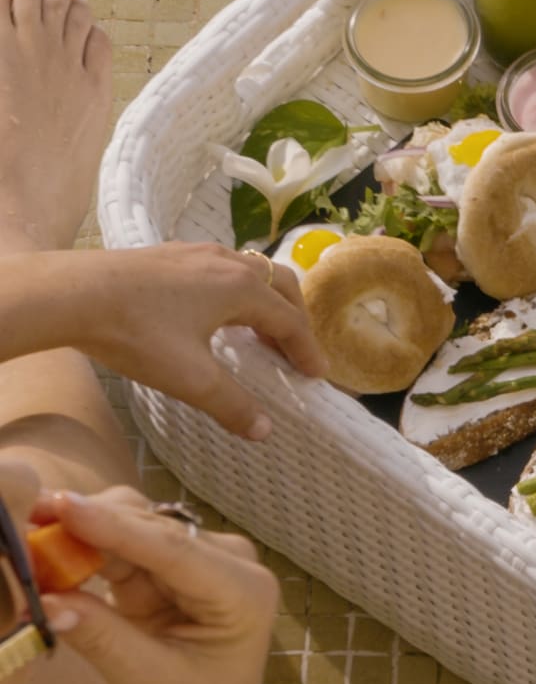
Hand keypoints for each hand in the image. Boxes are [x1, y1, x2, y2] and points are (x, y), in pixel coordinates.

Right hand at [34, 488, 275, 683]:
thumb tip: (47, 596)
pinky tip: (44, 552)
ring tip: (29, 538)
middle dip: (88, 524)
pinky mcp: (162, 577)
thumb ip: (99, 635)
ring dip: (78, 533)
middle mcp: (228, 569)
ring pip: (129, 531)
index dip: (113, 526)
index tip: (63, 505)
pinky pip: (115, 552)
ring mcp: (195, 569)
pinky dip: (80, 552)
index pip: (173, 550)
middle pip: (150, 529)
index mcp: (244, 593)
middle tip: (26, 522)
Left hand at [72, 245, 326, 439]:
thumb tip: (265, 430)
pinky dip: (234, 290)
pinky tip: (213, 311)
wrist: (71, 295)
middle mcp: (225, 262)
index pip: (290, 320)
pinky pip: (219, 268)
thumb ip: (232, 405)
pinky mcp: (167, 255)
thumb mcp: (191, 378)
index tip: (316, 376)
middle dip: (294, 316)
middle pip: (279, 283)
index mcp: (241, 288)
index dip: (307, 350)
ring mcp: (195, 253)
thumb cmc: (137, 333)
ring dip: (264, 300)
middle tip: (295, 349)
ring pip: (248, 271)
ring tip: (259, 330)